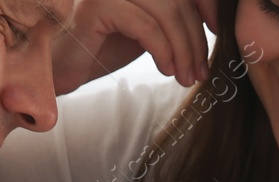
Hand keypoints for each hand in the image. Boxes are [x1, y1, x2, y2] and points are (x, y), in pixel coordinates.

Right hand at [53, 0, 217, 94]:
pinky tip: (167, 70)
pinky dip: (163, 50)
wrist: (61, 68)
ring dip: (183, 49)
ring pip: (167, 13)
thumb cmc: (102, 48)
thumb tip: (212, 18)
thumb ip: (171, 18)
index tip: (217, 31)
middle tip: (201, 70)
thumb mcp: (146, 28)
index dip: (206, 3)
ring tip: (187, 77)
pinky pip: (146, 26)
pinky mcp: (99, 6)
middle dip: (196, 38)